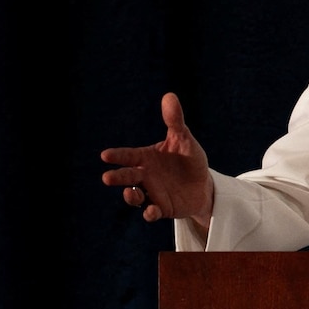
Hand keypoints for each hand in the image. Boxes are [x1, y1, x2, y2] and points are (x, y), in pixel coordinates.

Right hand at [101, 92, 213, 223]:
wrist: (203, 184)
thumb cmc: (189, 159)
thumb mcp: (184, 140)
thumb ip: (175, 121)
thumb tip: (170, 96)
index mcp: (146, 158)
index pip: (129, 156)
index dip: (118, 156)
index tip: (105, 155)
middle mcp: (145, 176)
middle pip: (127, 176)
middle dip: (117, 177)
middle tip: (107, 177)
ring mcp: (151, 193)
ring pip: (135, 196)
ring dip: (130, 196)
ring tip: (131, 193)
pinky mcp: (161, 208)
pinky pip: (152, 212)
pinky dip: (149, 212)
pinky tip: (151, 210)